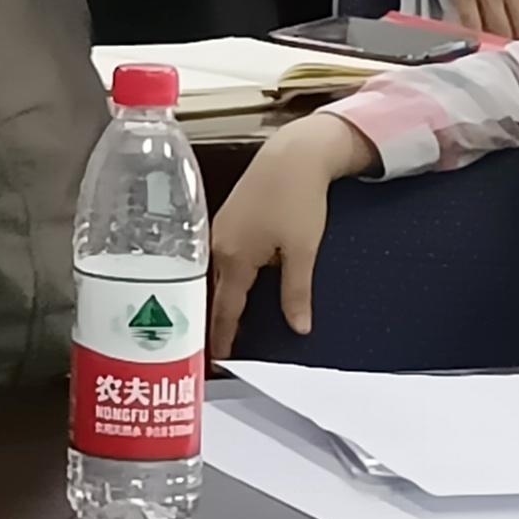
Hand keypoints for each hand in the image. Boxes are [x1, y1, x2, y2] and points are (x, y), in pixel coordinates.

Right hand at [209, 115, 370, 342]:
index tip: (217, 362)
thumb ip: (296, 292)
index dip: (222, 337)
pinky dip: (225, 280)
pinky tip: (233, 288)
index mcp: (234, 258)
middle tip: (218, 351)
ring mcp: (218, 233)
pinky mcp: (225, 223)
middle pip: (214, 295)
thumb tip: (299, 329)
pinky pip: (220, 261)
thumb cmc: (298, 199)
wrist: (293, 155)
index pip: (225, 309)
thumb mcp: (303, 250)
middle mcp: (218, 248)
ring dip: (221, 301)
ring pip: (216, 278)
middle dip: (216, 323)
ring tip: (224, 326)